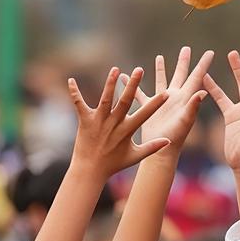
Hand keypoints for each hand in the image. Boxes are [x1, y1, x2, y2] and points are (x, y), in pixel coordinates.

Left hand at [68, 66, 170, 181]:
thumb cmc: (114, 164)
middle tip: (139, 70)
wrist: (90, 170)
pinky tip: (71, 80)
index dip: (155, 104)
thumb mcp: (135, 156)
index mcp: (126, 131)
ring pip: (105, 99)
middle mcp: (113, 124)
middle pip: (124, 101)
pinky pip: (79, 104)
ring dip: (110, 83)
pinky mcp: (85, 120)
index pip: (144, 115)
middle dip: (132, 85)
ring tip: (115, 69)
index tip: (165, 94)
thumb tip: (168, 141)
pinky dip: (74, 92)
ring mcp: (98, 121)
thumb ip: (152, 147)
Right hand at [128, 47, 213, 154]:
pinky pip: (139, 93)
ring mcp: (161, 102)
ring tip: (159, 56)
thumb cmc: (175, 139)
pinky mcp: (148, 108)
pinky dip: (132, 85)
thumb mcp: (186, 122)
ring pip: (160, 81)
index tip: (211, 52)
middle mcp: (174, 98)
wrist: (161, 152)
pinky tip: (125, 76)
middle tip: (186, 48)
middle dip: (184, 61)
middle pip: (180, 75)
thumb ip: (193, 107)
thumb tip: (203, 92)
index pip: (196, 77)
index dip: (203, 65)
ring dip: (160, 69)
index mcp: (185, 99)